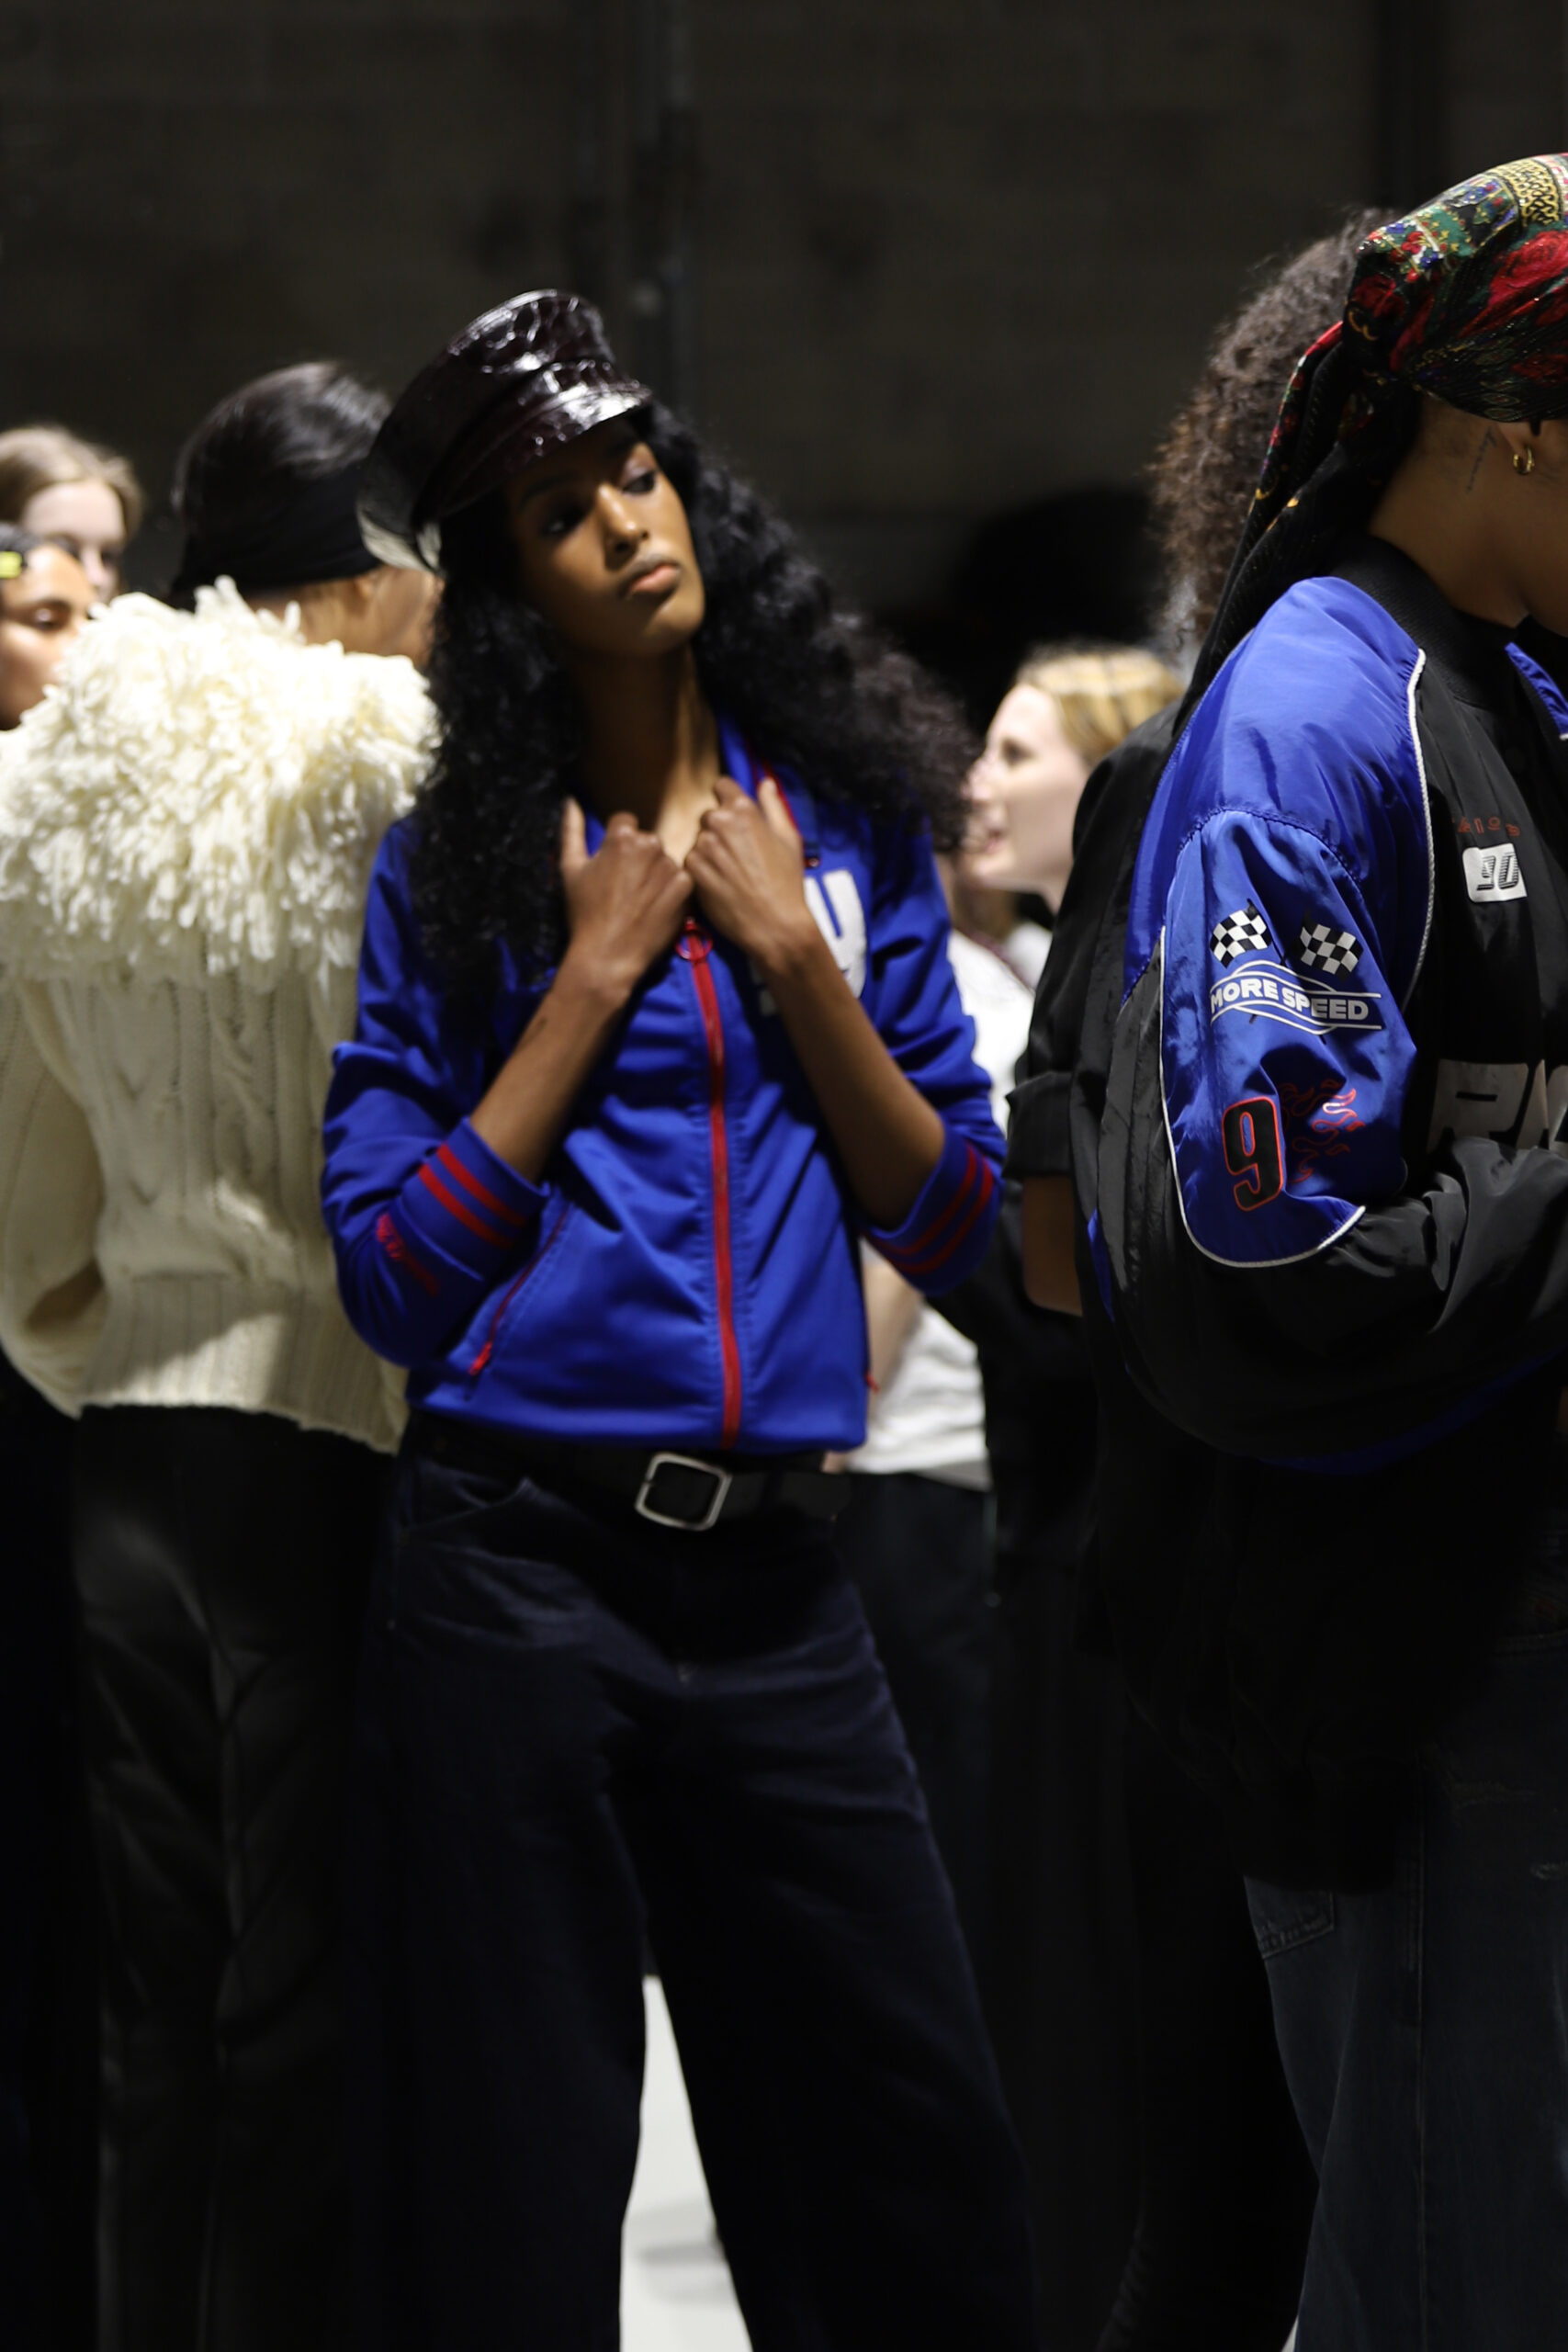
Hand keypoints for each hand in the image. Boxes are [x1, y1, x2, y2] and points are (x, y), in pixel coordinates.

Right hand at [558, 797, 692, 1005]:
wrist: (609, 955)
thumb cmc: (585, 913)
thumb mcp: (570, 869)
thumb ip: (571, 829)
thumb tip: (570, 800)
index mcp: (622, 837)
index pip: (626, 822)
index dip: (617, 845)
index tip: (613, 868)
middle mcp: (650, 845)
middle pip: (647, 842)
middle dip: (638, 858)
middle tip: (625, 889)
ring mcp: (670, 866)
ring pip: (664, 861)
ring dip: (656, 875)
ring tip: (640, 902)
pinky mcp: (685, 888)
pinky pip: (681, 879)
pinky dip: (671, 891)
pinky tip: (655, 908)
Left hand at [684, 776, 819, 975]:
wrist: (774, 924)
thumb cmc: (786, 882)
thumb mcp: (789, 838)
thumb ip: (774, 806)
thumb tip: (766, 783)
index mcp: (744, 810)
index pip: (721, 785)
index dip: (727, 798)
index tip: (732, 813)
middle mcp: (719, 823)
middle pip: (709, 815)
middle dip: (720, 829)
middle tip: (738, 853)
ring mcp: (703, 846)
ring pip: (700, 839)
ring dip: (711, 851)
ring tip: (732, 873)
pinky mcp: (692, 869)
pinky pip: (691, 861)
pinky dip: (702, 870)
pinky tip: (721, 884)